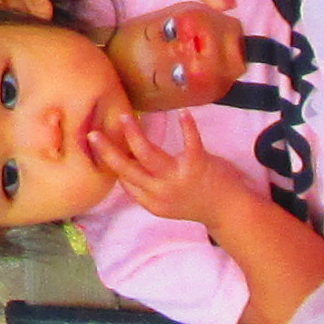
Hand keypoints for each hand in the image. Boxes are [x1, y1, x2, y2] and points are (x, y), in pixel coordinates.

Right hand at [92, 105, 249, 227]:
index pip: (124, 180)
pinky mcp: (198, 165)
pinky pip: (190, 142)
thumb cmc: (196, 201)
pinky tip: (182, 113)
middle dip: (108, 150)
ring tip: (125, 117)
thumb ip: (148, 188)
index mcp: (151, 202)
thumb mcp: (166, 203)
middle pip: (127, 169)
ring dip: (134, 134)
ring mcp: (178, 178)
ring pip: (148, 155)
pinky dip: (187, 127)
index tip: (98, 143)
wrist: (229, 211)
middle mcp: (161, 192)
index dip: (109, 161)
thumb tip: (125, 168)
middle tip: (93, 133)